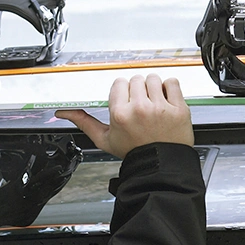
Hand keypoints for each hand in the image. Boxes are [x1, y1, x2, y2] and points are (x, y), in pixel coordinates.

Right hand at [56, 75, 192, 158]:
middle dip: (138, 90)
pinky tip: (166, 101)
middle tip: (141, 106)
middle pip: (136, 79)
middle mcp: (140, 108)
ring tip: (153, 104)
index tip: (127, 102)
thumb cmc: (134, 153)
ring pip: (154, 78)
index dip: (123, 92)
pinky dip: (170, 88)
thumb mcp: (105, 139)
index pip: (119, 83)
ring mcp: (160, 108)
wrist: (160, 165)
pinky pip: (173, 82)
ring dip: (154, 88)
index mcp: (120, 114)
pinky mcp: (178, 108)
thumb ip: (84, 122)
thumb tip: (65, 113)